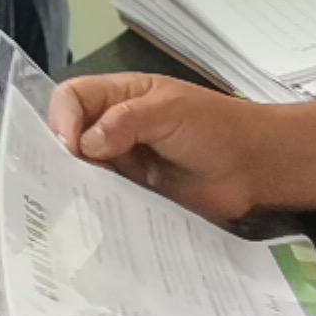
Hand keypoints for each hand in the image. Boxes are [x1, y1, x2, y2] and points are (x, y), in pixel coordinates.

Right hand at [49, 72, 276, 223]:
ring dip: (77, 185)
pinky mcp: (134, 196)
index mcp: (120, 96)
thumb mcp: (170, 110)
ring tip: (71, 204)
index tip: (68, 146)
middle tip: (60, 181)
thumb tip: (86, 143)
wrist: (256, 166)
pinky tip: (92, 220)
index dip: (62, 118)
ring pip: (83, 172)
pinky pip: (105, 201)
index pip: (73, 98)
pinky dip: (97, 208)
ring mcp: (123, 164)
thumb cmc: (216, 127)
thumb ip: (126, 120)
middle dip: (61, 156)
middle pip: (69, 137)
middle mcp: (114, 129)